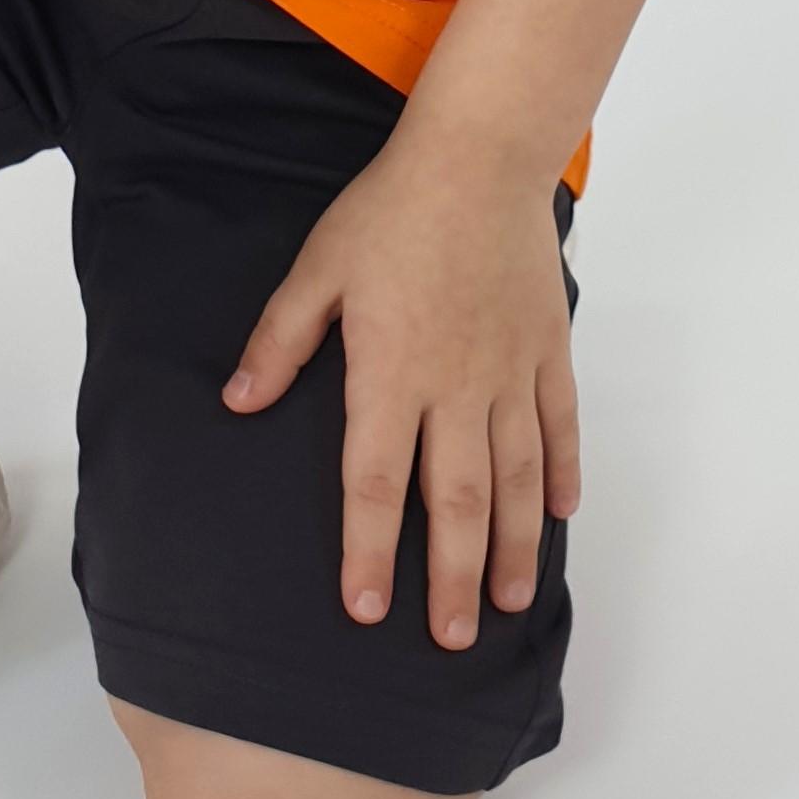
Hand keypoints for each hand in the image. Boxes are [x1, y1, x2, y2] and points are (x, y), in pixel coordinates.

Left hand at [223, 138, 579, 647]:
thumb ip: (281, 341)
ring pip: (514, 479)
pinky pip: (557, 425)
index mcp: (390, 374)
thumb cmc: (390, 211)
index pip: (376, 484)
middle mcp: (454, 388)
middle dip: (454, 579)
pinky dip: (560, 472)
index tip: (367, 609)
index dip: (371, 552)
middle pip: (456, 503)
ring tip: (511, 602)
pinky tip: (559, 514)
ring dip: (514, 545)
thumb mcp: (317, 269)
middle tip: (454, 640)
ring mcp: (508, 373)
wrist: (478, 158)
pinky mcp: (546, 350)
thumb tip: (239, 402)